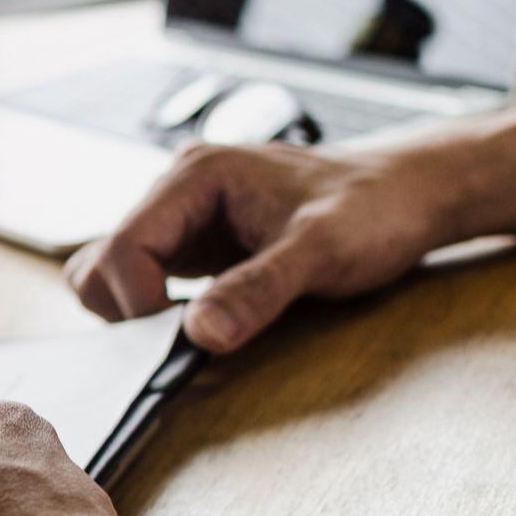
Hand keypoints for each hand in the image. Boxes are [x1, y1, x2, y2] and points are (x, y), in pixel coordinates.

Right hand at [66, 143, 444, 352]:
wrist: (412, 193)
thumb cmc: (375, 208)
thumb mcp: (322, 252)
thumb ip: (258, 290)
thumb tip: (200, 335)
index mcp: (197, 175)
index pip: (123, 246)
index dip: (137, 302)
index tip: (178, 340)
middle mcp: (179, 189)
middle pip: (103, 259)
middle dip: (129, 308)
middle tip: (182, 337)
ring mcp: (185, 217)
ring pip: (114, 270)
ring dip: (137, 310)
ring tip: (197, 326)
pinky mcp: (196, 243)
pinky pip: (146, 278)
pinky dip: (156, 308)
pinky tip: (203, 320)